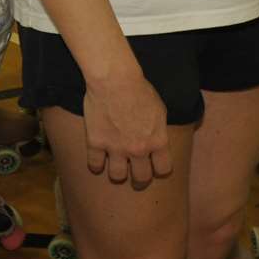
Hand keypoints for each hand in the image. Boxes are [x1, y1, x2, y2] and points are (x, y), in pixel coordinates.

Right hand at [81, 71, 172, 186]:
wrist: (115, 79)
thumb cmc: (140, 89)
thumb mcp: (160, 110)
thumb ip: (159, 131)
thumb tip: (159, 142)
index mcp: (157, 141)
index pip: (164, 170)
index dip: (159, 169)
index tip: (154, 165)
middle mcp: (139, 149)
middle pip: (141, 178)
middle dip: (139, 179)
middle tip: (135, 175)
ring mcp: (116, 148)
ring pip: (117, 177)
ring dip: (117, 173)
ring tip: (115, 167)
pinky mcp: (96, 143)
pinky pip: (94, 165)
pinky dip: (96, 165)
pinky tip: (98, 160)